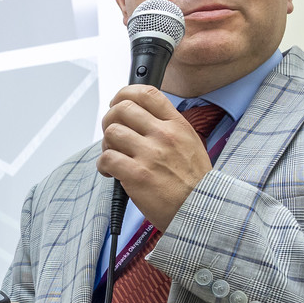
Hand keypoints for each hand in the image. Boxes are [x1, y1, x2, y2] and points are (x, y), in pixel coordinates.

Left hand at [96, 85, 211, 230]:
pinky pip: (106, 158)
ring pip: (111, 132)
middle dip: (110, 119)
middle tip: (112, 133)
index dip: (125, 93)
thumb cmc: (193, 181)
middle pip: (122, 109)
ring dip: (106, 144)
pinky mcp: (136, 174)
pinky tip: (111, 172)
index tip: (118, 102)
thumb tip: (139, 117)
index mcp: (177, 125)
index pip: (147, 93)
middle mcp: (163, 135)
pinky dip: (103, 165)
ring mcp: (150, 154)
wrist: (200, 209)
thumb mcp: (189, 143)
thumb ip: (167, 127)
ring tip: (115, 156)